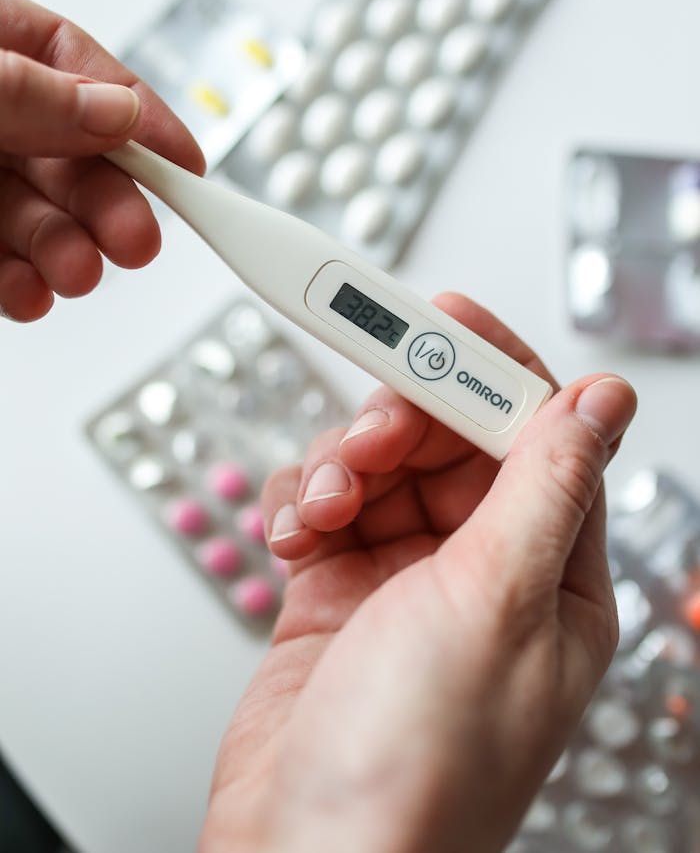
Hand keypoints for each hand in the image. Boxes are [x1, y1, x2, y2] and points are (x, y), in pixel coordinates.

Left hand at [0, 0, 203, 320]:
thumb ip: (25, 90)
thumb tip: (112, 111)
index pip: (77, 66)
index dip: (139, 115)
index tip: (186, 160)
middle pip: (66, 155)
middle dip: (108, 204)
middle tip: (137, 240)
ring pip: (33, 214)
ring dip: (67, 250)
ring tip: (81, 275)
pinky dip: (17, 283)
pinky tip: (33, 294)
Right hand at [200, 294, 636, 852]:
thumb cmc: (416, 767)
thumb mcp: (496, 602)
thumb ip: (545, 485)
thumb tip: (603, 401)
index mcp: (551, 577)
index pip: (534, 436)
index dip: (490, 370)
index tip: (441, 319)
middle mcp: (484, 574)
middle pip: (446, 440)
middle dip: (399, 424)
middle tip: (366, 434)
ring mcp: (407, 580)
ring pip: (379, 466)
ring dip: (343, 467)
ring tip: (327, 506)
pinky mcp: (340, 589)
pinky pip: (328, 505)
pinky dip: (306, 504)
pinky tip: (298, 536)